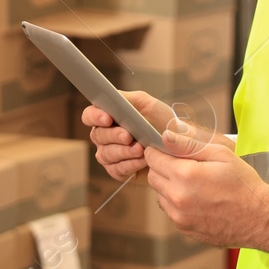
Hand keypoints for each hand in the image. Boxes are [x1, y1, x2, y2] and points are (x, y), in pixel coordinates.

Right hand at [83, 90, 222, 179]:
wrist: (178, 145)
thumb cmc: (162, 122)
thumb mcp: (148, 104)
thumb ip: (129, 99)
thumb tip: (114, 98)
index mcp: (108, 117)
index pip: (89, 115)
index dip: (95, 116)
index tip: (108, 118)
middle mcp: (105, 136)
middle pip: (97, 136)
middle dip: (113, 136)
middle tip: (128, 136)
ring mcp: (110, 154)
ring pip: (105, 155)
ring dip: (123, 152)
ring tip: (141, 149)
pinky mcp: (119, 170)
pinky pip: (116, 170)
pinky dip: (130, 165)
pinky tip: (143, 161)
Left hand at [144, 132, 267, 247]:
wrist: (259, 218)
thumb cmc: (243, 184)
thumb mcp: (221, 155)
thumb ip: (189, 145)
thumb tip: (165, 137)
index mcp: (185, 175)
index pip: (153, 159)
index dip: (158, 151)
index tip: (167, 150)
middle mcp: (177, 198)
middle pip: (153, 177)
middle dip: (162, 168)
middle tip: (184, 166)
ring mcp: (179, 217)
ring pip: (159, 195)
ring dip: (169, 187)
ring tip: (194, 184)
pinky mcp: (184, 229)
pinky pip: (170, 211)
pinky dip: (177, 203)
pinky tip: (198, 200)